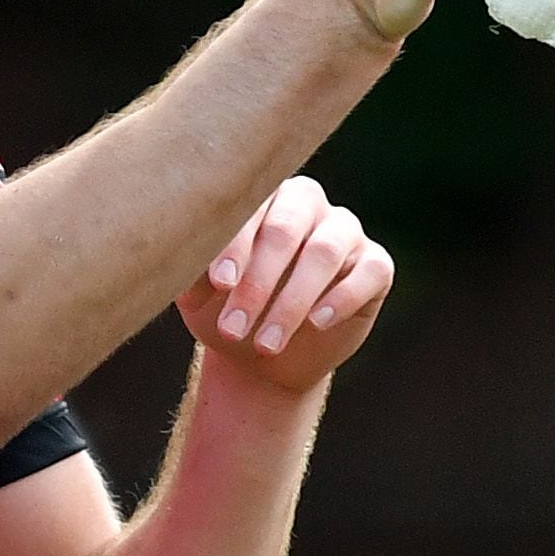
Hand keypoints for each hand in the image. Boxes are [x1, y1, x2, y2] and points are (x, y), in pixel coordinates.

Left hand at [181, 176, 392, 399]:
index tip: (219, 284)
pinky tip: (317, 323)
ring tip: (266, 344)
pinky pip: (370, 271)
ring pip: (325, 252)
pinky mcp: (375, 265)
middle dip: (258, 282)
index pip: (249, 206)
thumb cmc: (224, 310)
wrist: (262, 358)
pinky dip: (343, 297)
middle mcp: (305, 204)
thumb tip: (179, 258)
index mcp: (260, 197)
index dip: (235, 244)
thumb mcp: (198, 295)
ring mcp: (344, 231)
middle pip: (287, 229)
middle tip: (234, 327)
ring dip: (292, 302)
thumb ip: (189, 269)